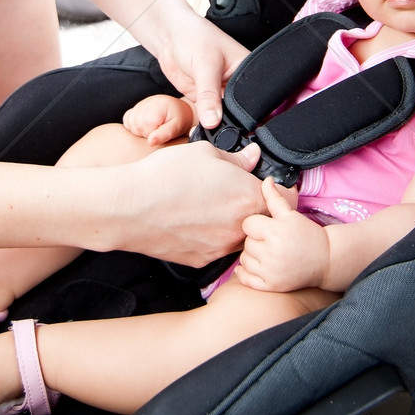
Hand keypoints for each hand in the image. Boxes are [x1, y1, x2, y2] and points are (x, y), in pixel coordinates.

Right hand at [114, 140, 266, 265]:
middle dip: (254, 208)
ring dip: (233, 224)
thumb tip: (253, 157)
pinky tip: (192, 220)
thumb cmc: (165, 175)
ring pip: (239, 236)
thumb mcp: (205, 152)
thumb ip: (237, 158)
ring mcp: (221, 249)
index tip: (271, 186)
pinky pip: (216, 247)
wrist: (128, 207)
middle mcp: (240, 229)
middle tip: (234, 194)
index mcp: (248, 198)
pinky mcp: (201, 261)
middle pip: (263, 221)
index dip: (279, 191)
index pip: (286, 200)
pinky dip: (211, 236)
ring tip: (208, 206)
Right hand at [123, 94, 193, 145]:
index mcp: (156, 109)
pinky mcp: (135, 108)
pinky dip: (133, 125)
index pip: (146, 132)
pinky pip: (127, 120)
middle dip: (147, 133)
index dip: (154, 136)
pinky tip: (145, 124)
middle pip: (137, 129)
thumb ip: (164, 134)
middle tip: (159, 129)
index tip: (163, 131)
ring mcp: (139, 105)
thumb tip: (150, 142)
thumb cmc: (179, 119)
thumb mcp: (176, 127)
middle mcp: (145, 104)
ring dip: (141, 129)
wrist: (179, 110)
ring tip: (154, 126)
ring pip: (131, 126)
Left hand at [154, 15, 247, 130]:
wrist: (169, 36)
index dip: (245, 115)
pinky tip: (200, 127)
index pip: (252, 99)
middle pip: (238, 112)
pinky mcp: (204, 99)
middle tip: (219, 130)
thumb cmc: (194, 37)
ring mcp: (219, 93)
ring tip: (208, 128)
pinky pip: (206, 117)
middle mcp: (236, 84)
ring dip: (214, 125)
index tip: (235, 128)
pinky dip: (202, 123)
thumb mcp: (205, 65)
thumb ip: (208, 95)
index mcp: (247, 71)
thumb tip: (213, 122)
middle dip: (229, 123)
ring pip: (221, 117)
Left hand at [236, 177, 329, 292]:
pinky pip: (246, 279)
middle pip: (246, 243)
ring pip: (244, 260)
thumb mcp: (291, 214)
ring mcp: (271, 271)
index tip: (265, 226)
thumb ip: (275, 198)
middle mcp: (272, 253)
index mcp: (276, 232)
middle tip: (268, 240)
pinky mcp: (271, 286)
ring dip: (251, 256)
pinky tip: (254, 266)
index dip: (255, 224)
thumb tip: (266, 180)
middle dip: (255, 240)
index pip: (248, 225)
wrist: (325, 260)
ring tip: (265, 253)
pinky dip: (244, 273)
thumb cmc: (307, 234)